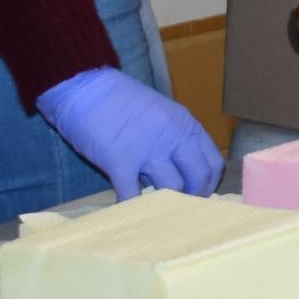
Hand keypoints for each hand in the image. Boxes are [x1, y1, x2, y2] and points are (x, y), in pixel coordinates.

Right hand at [37, 67, 221, 198]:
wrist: (86, 88)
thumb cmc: (121, 100)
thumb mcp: (160, 113)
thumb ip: (174, 138)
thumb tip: (181, 169)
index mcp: (185, 124)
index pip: (212, 162)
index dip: (208, 184)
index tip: (198, 196)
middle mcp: (173, 137)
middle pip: (197, 178)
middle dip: (191, 197)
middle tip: (179, 208)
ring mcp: (148, 150)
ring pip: (171, 188)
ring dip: (165, 203)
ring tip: (156, 210)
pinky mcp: (121, 162)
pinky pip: (132, 195)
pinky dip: (132, 208)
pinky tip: (128, 211)